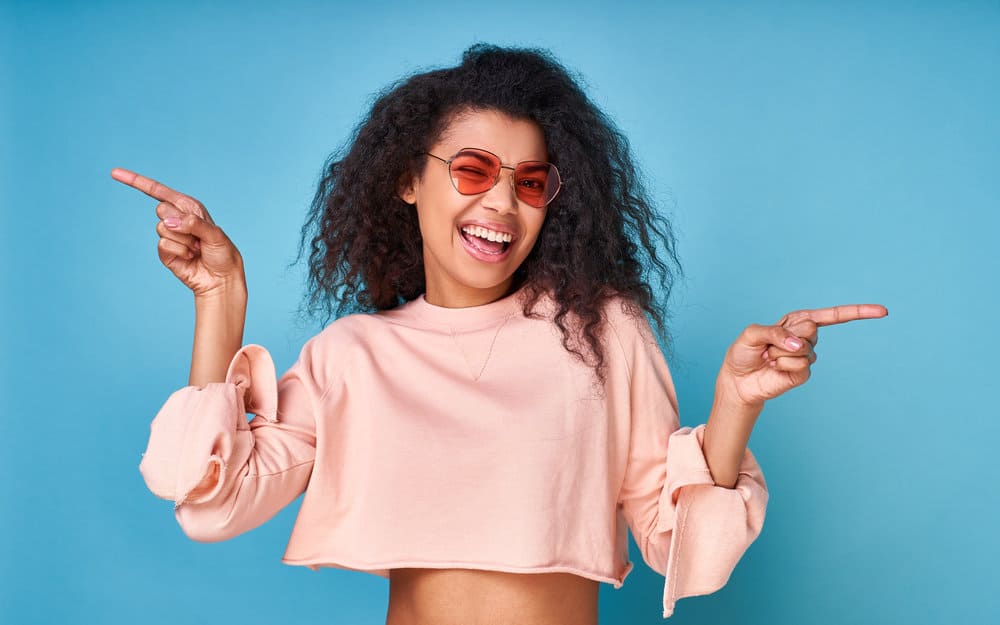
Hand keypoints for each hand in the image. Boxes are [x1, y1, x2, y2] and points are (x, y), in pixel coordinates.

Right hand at [111, 167, 245, 296]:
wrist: (221, 278)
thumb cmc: (222, 253)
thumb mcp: (215, 234)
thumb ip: (194, 224)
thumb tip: (168, 223)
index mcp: (188, 207)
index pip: (158, 191)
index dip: (136, 181)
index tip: (114, 173)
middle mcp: (177, 218)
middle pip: (160, 209)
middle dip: (180, 223)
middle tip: (197, 236)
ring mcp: (169, 235)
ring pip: (162, 228)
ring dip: (183, 240)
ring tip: (196, 248)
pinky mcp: (165, 252)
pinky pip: (163, 245)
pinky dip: (179, 251)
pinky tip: (189, 257)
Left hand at [718, 304, 888, 406]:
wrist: (738, 379)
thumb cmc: (744, 352)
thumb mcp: (753, 333)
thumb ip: (774, 332)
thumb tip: (799, 344)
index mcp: (798, 321)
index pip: (832, 315)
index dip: (858, 312)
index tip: (883, 311)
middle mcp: (806, 337)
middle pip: (810, 329)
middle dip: (785, 336)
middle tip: (770, 345)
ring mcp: (807, 356)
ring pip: (802, 348)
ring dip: (780, 353)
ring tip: (770, 358)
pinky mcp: (803, 373)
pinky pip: (800, 364)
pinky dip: (783, 364)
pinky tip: (774, 367)